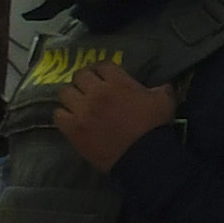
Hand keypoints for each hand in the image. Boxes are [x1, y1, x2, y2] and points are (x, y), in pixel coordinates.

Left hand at [53, 56, 179, 169]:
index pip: (102, 65)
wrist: (143, 157)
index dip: (102, 70)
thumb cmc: (154, 127)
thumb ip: (160, 89)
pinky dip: (63, 115)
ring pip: (65, 93)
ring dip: (72, 97)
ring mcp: (82, 110)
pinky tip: (71, 120)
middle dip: (84, 81)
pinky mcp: (73, 128)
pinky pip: (58, 115)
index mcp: (118, 82)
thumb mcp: (164, 101)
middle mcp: (97, 92)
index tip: (103, 77)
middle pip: (80, 75)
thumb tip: (161, 87)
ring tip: (77, 105)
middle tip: (89, 89)